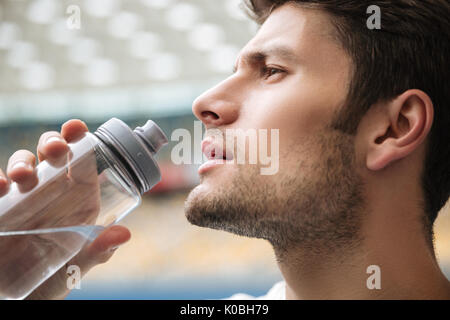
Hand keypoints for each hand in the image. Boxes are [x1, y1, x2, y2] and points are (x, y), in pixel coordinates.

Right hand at [0, 119, 130, 299]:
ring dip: (21, 162)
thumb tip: (123, 234)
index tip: (77, 128)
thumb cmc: (51, 279)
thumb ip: (95, 253)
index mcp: (76, 201)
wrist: (16, 297)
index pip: (80, 163)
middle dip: (51, 143)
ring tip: (22, 176)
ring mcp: (22, 199)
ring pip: (21, 166)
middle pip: (50, 156)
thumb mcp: (75, 268)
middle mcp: (50, 195)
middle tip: (55, 150)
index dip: (79, 142)